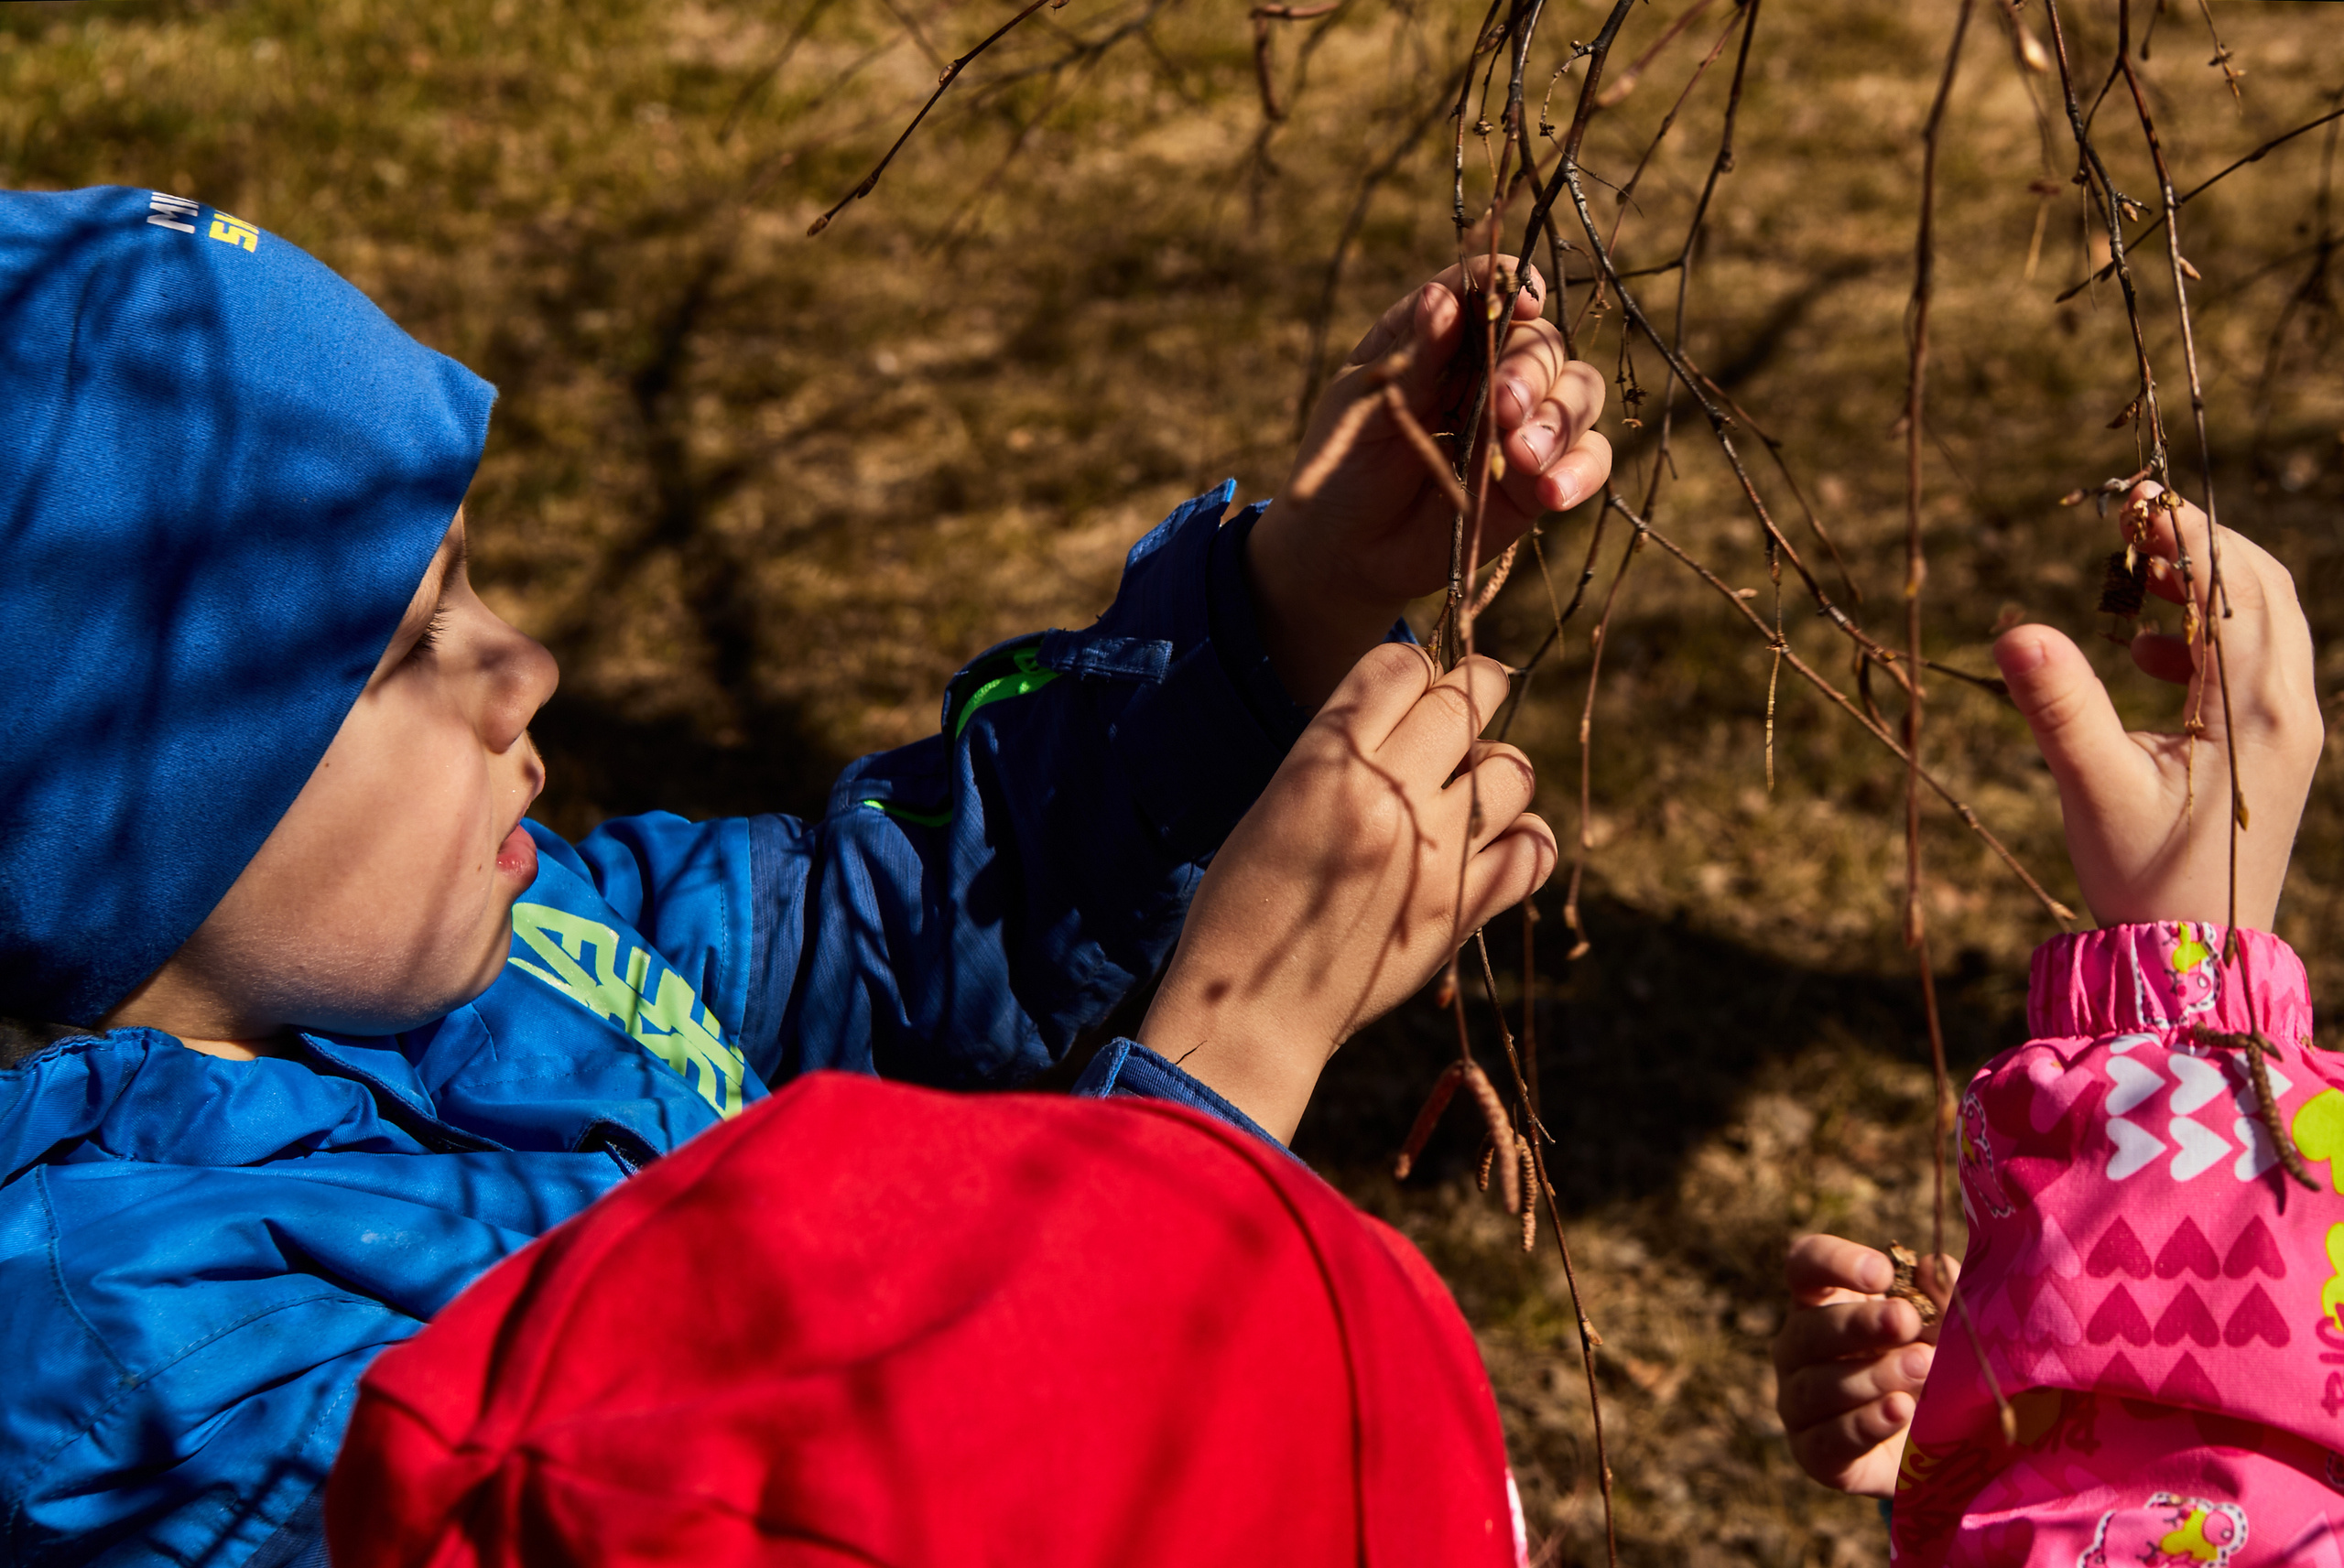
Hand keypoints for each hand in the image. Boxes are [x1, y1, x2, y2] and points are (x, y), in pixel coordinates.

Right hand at [1139, 646, 1555, 1141]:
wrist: (1254, 1010)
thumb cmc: (1244, 906)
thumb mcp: (1275, 804)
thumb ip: (1339, 756)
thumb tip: (1410, 716)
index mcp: (1326, 759)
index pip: (1401, 663)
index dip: (1414, 669)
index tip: (1414, 691)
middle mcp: (1387, 792)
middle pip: (1470, 697)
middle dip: (1474, 693)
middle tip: (1465, 714)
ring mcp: (1435, 851)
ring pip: (1512, 769)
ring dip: (1497, 772)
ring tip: (1469, 795)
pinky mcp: (1465, 907)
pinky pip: (1533, 847)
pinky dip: (1524, 841)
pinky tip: (1496, 848)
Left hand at [1248, 257, 1612, 706]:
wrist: (1343, 549)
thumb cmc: (1343, 464)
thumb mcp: (1363, 407)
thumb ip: (1411, 357)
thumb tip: (1442, 297)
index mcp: (1444, 339)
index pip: (1488, 294)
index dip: (1510, 287)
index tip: (1520, 303)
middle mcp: (1492, 372)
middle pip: (1544, 344)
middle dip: (1531, 371)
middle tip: (1502, 407)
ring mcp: (1522, 426)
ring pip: (1579, 394)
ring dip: (1559, 419)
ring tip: (1519, 456)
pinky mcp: (1539, 480)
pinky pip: (1589, 460)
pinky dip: (1580, 470)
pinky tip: (1549, 493)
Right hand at [1772, 1235, 1949, 1498]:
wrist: (1934, 1447)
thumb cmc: (1929, 1366)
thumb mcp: (1943, 1327)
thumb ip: (1942, 1296)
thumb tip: (1934, 1266)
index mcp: (1821, 1303)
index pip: (1804, 1266)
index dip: (1833, 1263)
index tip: (1883, 1274)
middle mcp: (1798, 1349)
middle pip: (1808, 1330)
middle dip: (1858, 1325)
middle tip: (1907, 1320)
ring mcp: (1798, 1403)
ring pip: (1817, 1386)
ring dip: (1872, 1375)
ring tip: (1923, 1367)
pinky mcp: (1814, 1454)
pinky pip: (1828, 1439)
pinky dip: (1865, 1423)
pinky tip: (1901, 1409)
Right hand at [1992, 483, 2322, 930]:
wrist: (2198, 955)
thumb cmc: (2145, 877)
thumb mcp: (2093, 786)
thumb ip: (2060, 704)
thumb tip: (2014, 631)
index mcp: (2255, 708)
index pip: (2231, 585)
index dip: (2183, 530)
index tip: (2131, 496)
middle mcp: (2289, 707)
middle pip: (2263, 588)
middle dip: (2199, 544)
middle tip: (2131, 523)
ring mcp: (2291, 727)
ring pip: (2267, 620)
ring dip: (2205, 586)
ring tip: (2135, 580)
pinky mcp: (2278, 746)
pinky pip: (2260, 660)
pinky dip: (2211, 634)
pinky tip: (2149, 656)